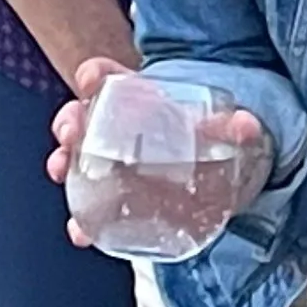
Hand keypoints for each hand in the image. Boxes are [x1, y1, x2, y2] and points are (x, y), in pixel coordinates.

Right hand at [49, 57, 266, 247]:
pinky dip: (82, 220)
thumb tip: (246, 126)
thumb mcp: (226, 132)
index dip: (98, 75)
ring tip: (60, 170)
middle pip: (83, 116)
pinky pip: (92, 207)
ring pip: (77, 158)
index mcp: (143, 102)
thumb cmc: (216, 144)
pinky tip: (81, 231)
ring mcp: (113, 165)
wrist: (224, 181)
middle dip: (69, 120)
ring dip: (62, 162)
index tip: (92, 79)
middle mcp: (119, 129)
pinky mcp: (117, 200)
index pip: (111, 79)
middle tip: (70, 132)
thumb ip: (234, 127)